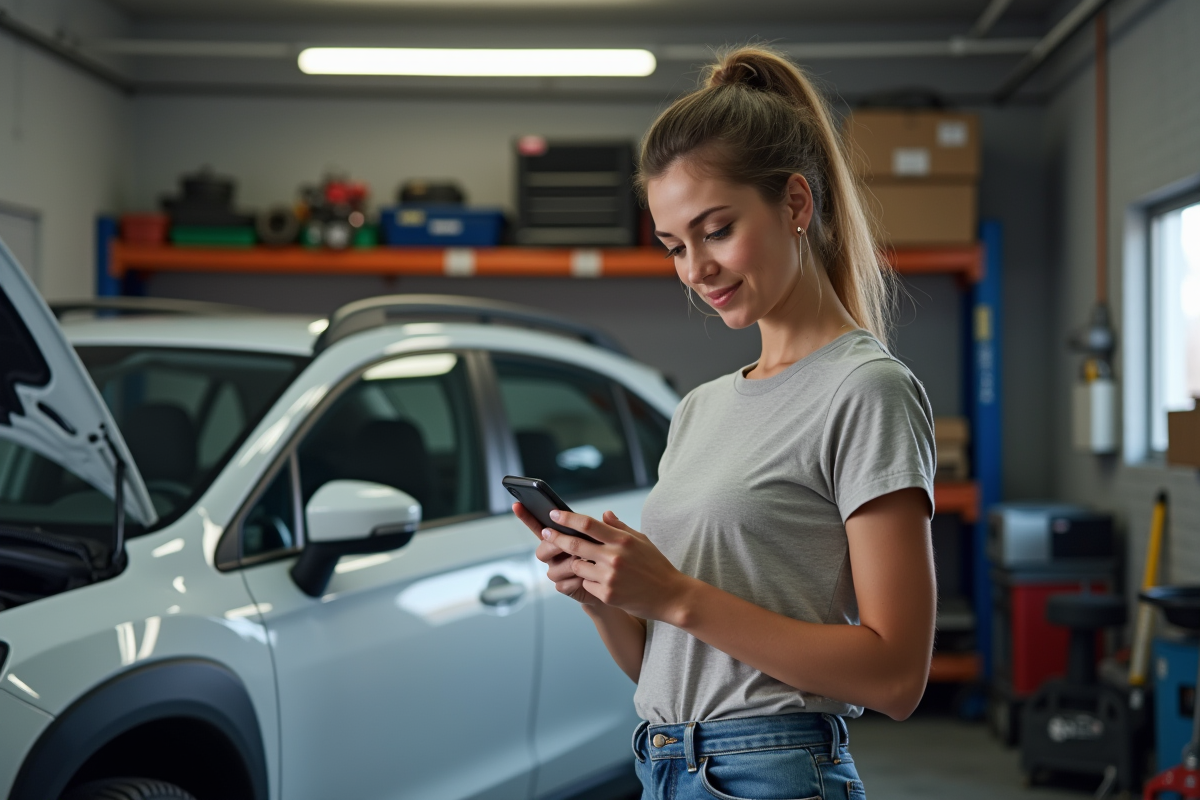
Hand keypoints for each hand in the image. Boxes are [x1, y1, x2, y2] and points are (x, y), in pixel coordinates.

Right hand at [512, 502, 600, 605]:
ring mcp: (558, 571)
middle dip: (555, 546)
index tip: (517, 504)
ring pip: (552, 569)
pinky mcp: (564, 586)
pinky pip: (562, 584)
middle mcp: (555, 554)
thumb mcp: (609, 539)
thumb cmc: (609, 557)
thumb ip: (606, 527)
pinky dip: (576, 581)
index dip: (527, 516)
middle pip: (542, 550)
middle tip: (571, 546)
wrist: (617, 584)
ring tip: (587, 562)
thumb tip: (607, 513)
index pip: (540, 526)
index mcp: (561, 537)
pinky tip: (587, 578)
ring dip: (570, 565)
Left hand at [540, 507, 692, 623]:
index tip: (554, 514)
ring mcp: (610, 577)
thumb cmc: (656, 566)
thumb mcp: (642, 541)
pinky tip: (600, 581)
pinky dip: (588, 580)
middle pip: (575, 544)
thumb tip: (604, 514)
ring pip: (577, 566)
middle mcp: (614, 557)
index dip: (567, 518)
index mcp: (623, 540)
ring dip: (575, 563)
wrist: (671, 596)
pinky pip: (586, 584)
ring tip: (584, 562)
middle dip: (556, 537)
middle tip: (545, 532)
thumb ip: (620, 527)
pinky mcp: (608, 595)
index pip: (588, 524)